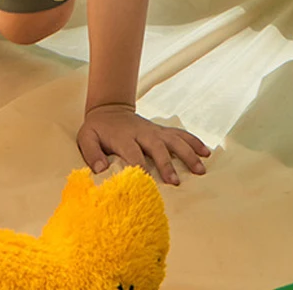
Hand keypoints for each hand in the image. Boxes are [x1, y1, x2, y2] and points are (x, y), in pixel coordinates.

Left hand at [77, 103, 210, 185]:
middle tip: (174, 182)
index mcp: (123, 137)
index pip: (132, 153)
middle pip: (157, 147)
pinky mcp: (162, 131)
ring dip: (187, 153)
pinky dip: (193, 141)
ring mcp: (154, 131)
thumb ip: (91, 153)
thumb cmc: (98, 129)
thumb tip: (100, 169)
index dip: (139, 167)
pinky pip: (180, 134)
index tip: (147, 183)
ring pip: (174, 140)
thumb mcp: (86, 138)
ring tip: (200, 169)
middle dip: (166, 164)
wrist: (109, 109)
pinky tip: (206, 152)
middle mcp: (142, 133)